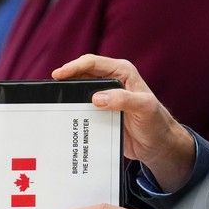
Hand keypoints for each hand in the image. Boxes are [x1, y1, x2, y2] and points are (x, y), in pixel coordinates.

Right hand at [52, 54, 195, 190]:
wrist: (158, 145)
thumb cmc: (156, 123)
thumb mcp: (144, 108)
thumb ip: (123, 100)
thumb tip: (96, 98)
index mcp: (123, 72)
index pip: (93, 63)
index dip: (73, 67)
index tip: (57, 75)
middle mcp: (112, 81)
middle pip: (82, 75)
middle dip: (66, 79)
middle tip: (50, 90)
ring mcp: (106, 97)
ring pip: (80, 92)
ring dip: (68, 96)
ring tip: (51, 103)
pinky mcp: (102, 112)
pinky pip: (82, 109)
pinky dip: (73, 111)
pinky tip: (63, 118)